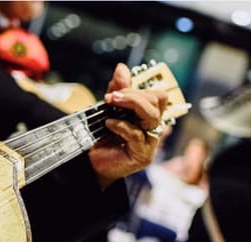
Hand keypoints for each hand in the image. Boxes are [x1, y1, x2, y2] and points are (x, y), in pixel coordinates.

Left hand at [89, 63, 167, 189]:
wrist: (92, 163)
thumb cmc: (103, 138)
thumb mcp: (108, 109)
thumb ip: (117, 90)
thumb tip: (122, 68)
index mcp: (148, 115)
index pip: (157, 95)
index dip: (138, 88)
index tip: (116, 87)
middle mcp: (153, 127)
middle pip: (158, 101)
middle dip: (134, 94)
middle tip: (112, 95)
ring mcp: (150, 141)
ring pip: (152, 116)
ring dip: (132, 104)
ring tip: (111, 102)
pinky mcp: (142, 155)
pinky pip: (137, 134)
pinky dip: (121, 125)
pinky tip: (109, 124)